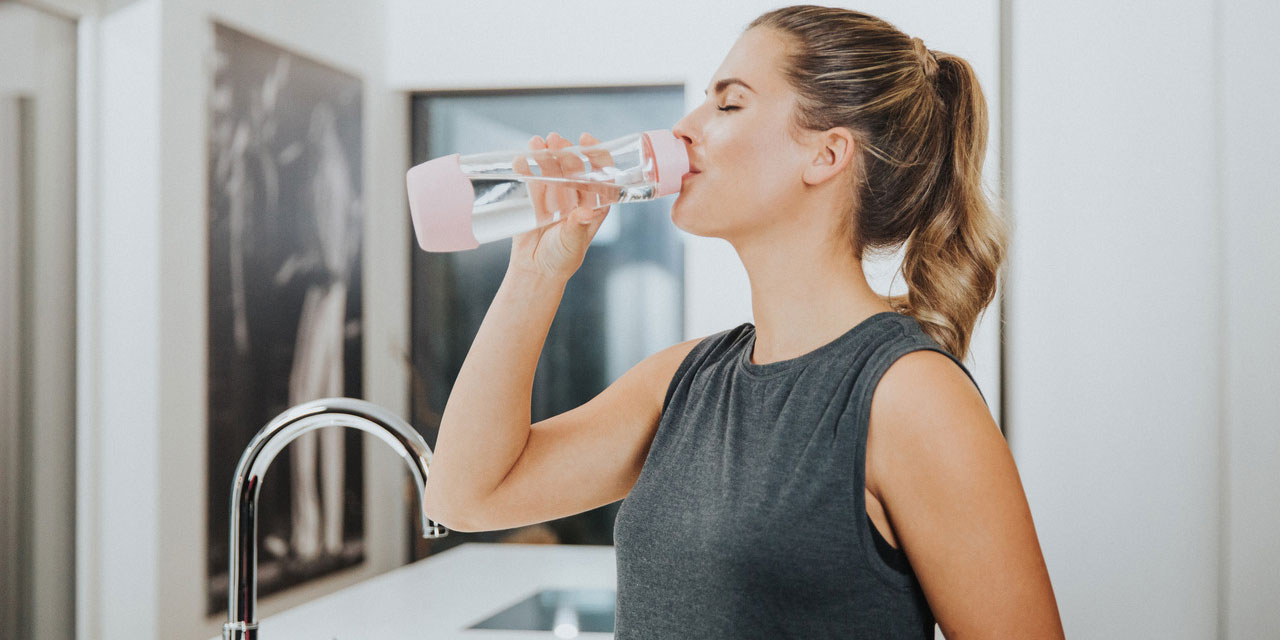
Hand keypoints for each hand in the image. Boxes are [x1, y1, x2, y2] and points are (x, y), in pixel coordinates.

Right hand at [507, 132, 613, 281]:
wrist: (535, 270)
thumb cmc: (561, 259)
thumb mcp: (572, 243)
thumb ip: (577, 227)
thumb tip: (585, 212)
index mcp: (594, 204)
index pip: (601, 174)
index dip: (596, 155)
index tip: (586, 140)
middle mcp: (576, 196)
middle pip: (574, 168)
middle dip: (565, 152)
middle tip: (555, 139)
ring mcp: (555, 196)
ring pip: (552, 170)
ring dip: (545, 155)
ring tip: (536, 143)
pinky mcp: (534, 199)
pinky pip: (531, 180)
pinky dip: (526, 168)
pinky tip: (521, 159)